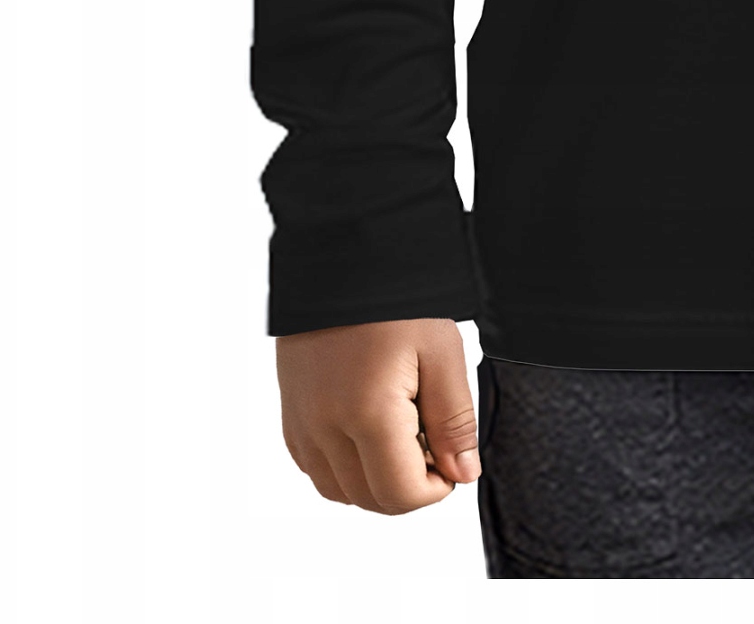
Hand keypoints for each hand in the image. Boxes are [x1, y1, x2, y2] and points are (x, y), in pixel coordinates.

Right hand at [276, 316, 479, 513]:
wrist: (341, 254)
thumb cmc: (396, 296)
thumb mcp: (441, 351)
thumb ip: (453, 420)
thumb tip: (462, 474)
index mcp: (367, 414)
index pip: (401, 495)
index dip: (437, 487)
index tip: (450, 453)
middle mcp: (324, 429)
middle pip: (371, 499)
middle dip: (409, 483)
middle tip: (428, 434)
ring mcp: (301, 424)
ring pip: (341, 491)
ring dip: (375, 477)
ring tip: (401, 425)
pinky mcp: (291, 415)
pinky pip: (316, 468)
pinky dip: (346, 465)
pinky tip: (370, 424)